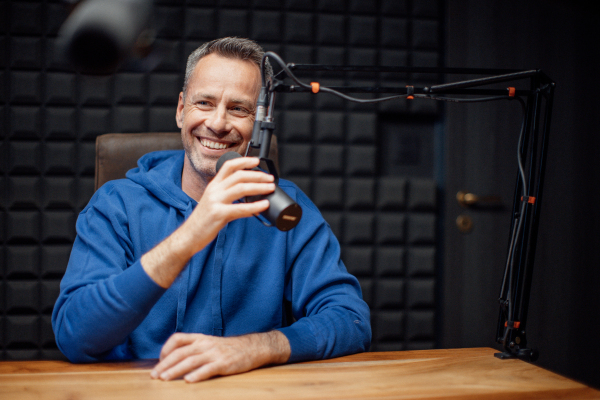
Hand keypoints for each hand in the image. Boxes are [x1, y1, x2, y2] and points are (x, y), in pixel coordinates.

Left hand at [150, 331, 290, 382]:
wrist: (252, 348)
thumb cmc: (229, 348)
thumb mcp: (210, 343)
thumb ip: (194, 348)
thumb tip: (175, 360)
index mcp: (200, 338)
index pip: (177, 339)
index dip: (165, 349)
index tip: (159, 361)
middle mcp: (205, 344)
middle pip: (180, 352)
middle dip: (165, 364)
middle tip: (154, 375)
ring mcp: (214, 353)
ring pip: (190, 361)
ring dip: (175, 370)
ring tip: (165, 379)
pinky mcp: (224, 363)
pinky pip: (208, 369)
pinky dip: (197, 375)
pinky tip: (188, 381)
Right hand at [185, 156, 274, 252]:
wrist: (189, 236)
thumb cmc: (203, 221)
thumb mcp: (213, 202)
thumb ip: (228, 197)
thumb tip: (250, 199)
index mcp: (213, 186)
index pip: (228, 166)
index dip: (244, 161)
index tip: (257, 161)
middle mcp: (214, 190)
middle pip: (239, 175)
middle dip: (258, 175)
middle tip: (270, 178)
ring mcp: (216, 201)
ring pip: (241, 188)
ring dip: (259, 187)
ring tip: (270, 188)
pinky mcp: (219, 214)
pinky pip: (241, 208)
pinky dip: (255, 206)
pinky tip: (264, 205)